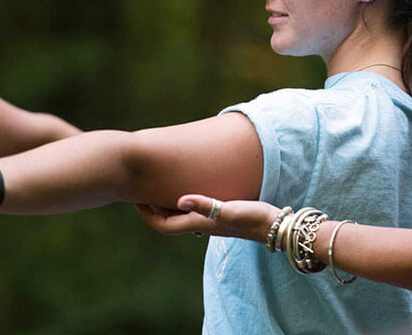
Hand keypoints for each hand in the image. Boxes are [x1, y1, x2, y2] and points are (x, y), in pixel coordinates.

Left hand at [136, 194, 279, 242]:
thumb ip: (206, 206)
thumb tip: (180, 200)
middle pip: (167, 220)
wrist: (277, 228)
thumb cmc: (255, 218)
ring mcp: (211, 221)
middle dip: (151, 206)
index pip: (163, 224)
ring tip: (158, 184)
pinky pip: (194, 209)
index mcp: (198, 224)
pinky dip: (185, 199)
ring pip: (180, 214)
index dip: (146, 213)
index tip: (134, 197)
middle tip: (140, 187)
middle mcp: (201, 225)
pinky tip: (190, 186)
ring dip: (166, 202)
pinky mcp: (221, 215)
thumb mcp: (231, 210)